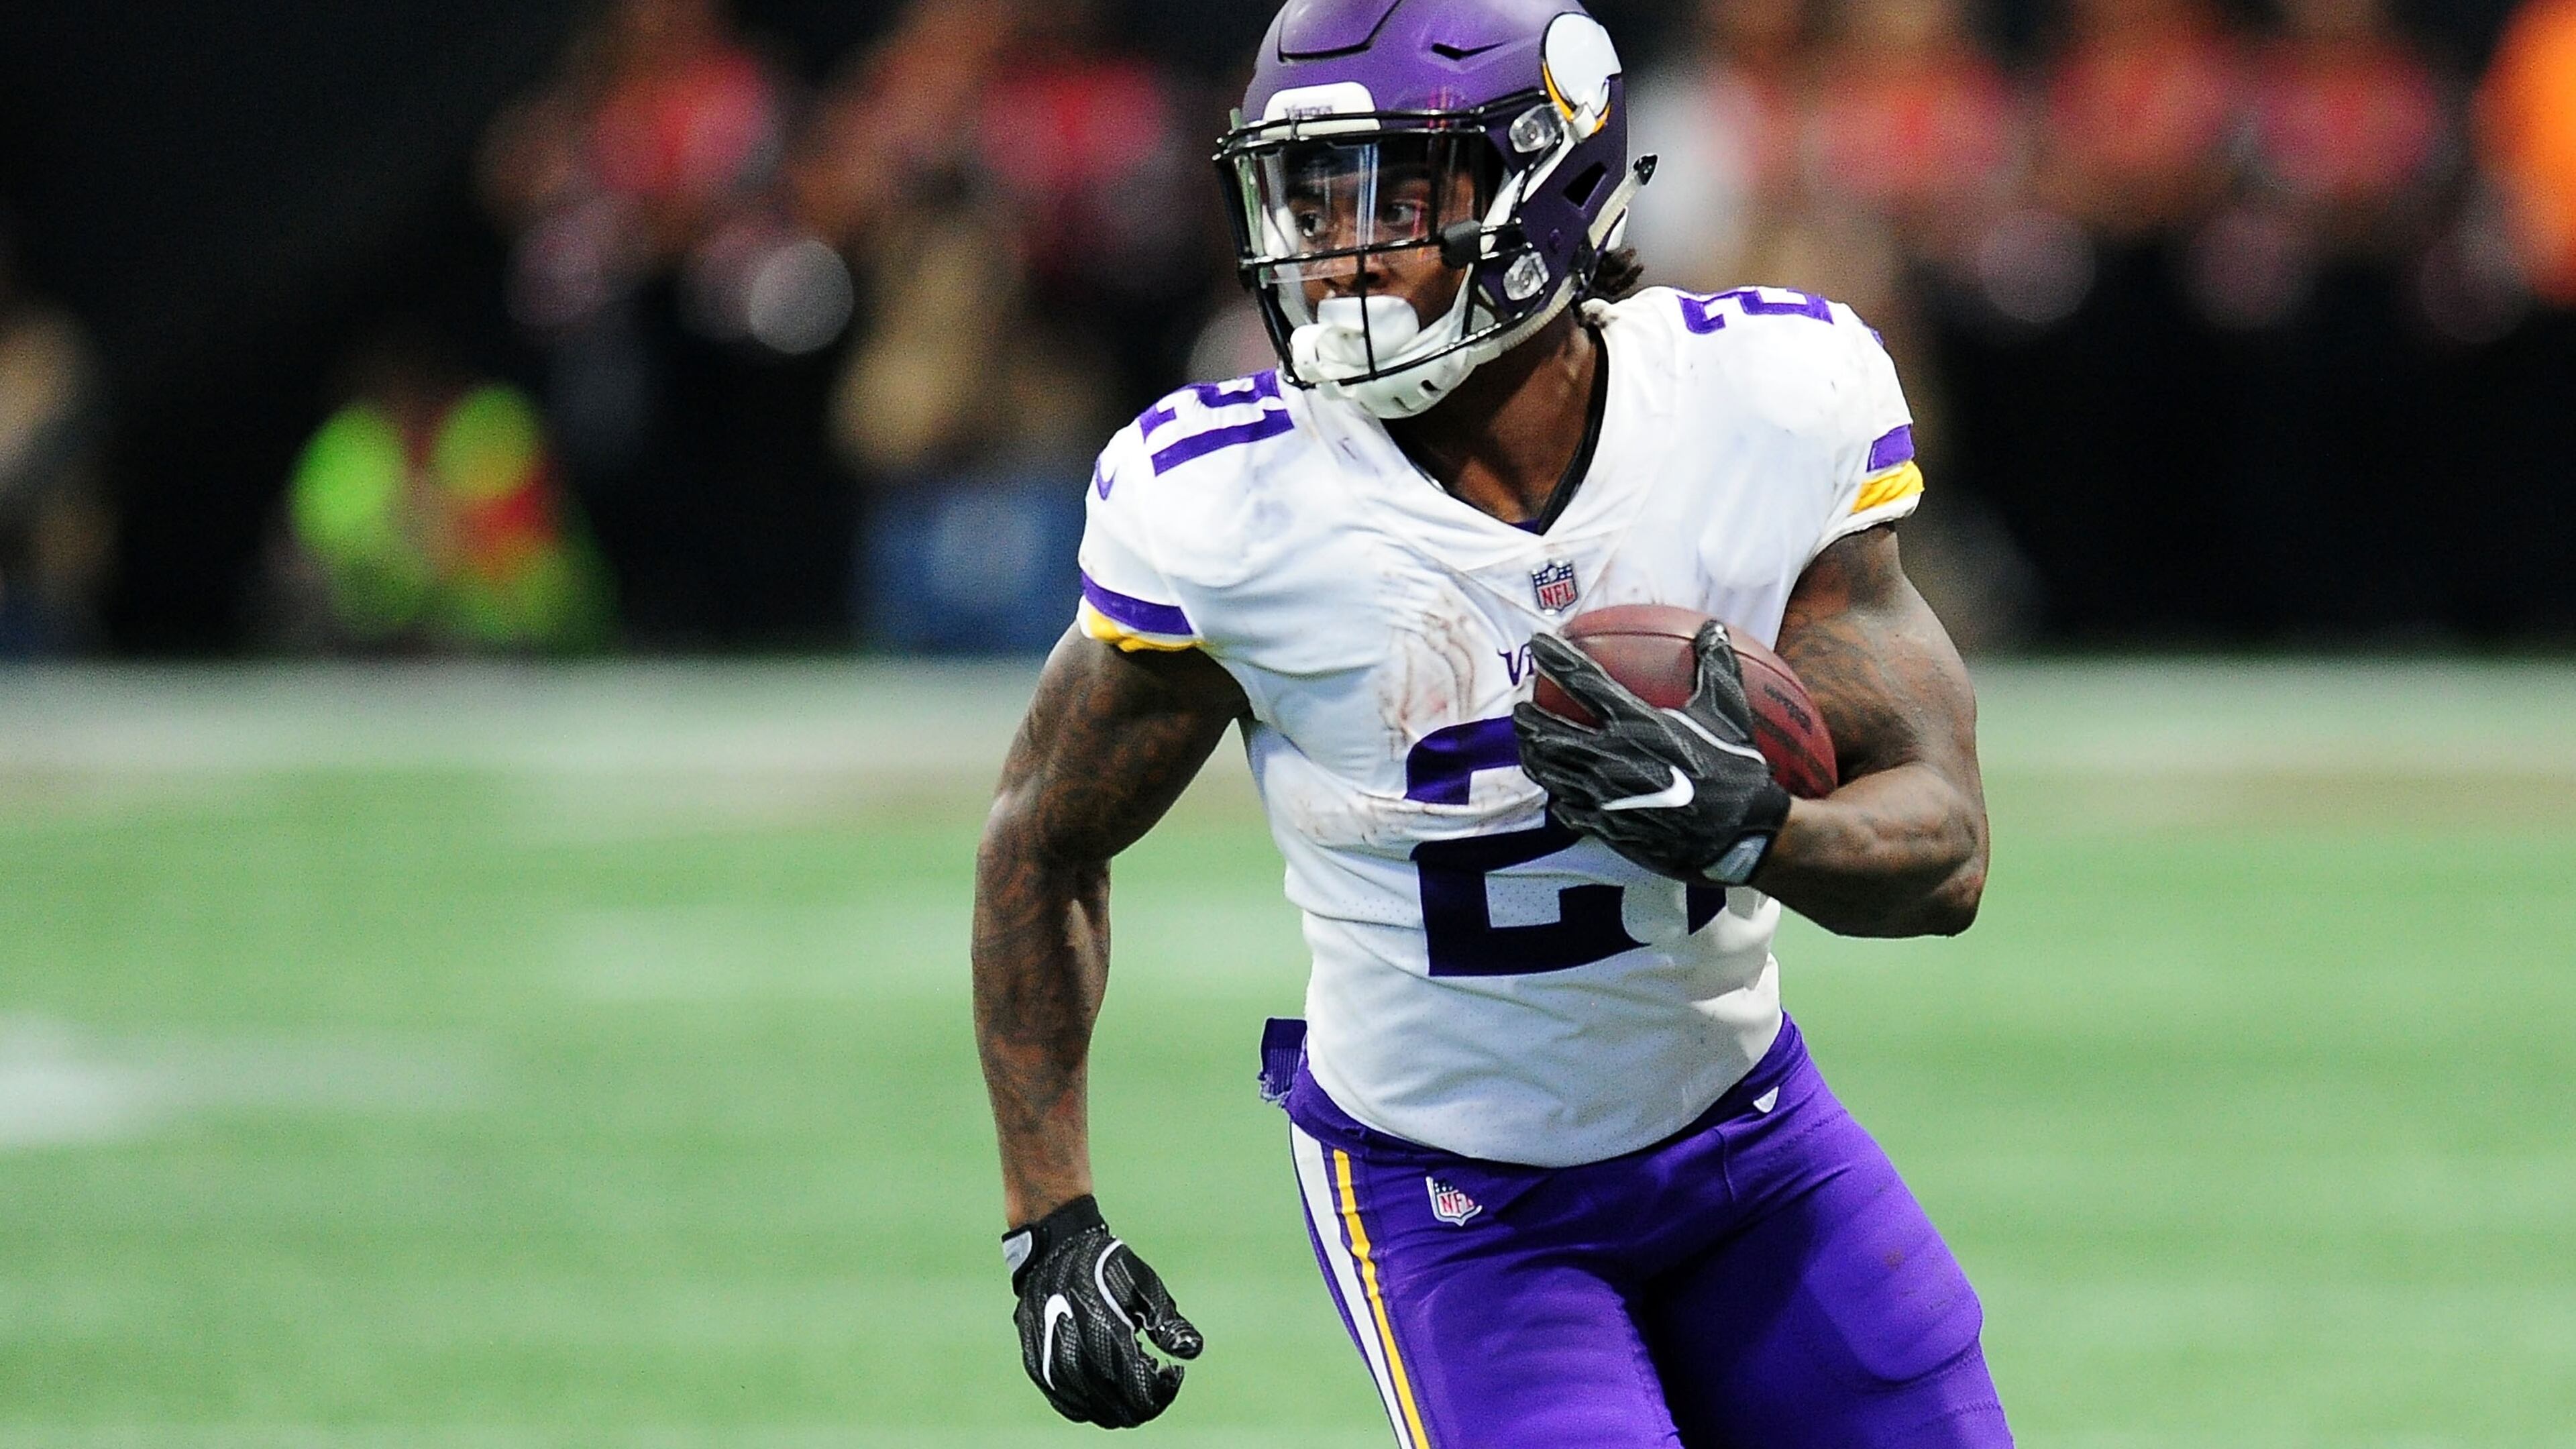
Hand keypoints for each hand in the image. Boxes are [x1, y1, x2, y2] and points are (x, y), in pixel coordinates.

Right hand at [1003, 1196, 1203, 1426]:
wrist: (1053, 1253)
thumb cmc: (1104, 1265)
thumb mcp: (1144, 1285)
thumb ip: (1168, 1322)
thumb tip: (1193, 1350)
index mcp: (1105, 1336)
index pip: (1143, 1394)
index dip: (1165, 1390)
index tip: (1172, 1372)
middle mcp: (1076, 1359)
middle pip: (1123, 1411)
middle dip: (1149, 1401)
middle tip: (1157, 1378)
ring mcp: (1053, 1369)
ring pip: (1098, 1414)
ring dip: (1123, 1405)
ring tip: (1133, 1377)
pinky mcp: (1039, 1372)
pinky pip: (1073, 1407)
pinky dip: (1096, 1405)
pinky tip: (1109, 1384)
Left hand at [1512, 622, 1791, 884]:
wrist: (1738, 835)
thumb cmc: (1735, 770)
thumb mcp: (1728, 712)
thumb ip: (1716, 667)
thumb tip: (1714, 628)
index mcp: (1637, 723)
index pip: (1583, 682)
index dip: (1556, 659)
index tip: (1537, 645)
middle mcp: (1611, 756)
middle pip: (1547, 732)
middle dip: (1527, 719)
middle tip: (1521, 708)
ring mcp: (1603, 795)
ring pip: (1550, 772)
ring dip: (1533, 756)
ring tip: (1528, 746)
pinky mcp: (1607, 826)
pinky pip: (1569, 810)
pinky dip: (1559, 798)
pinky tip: (1558, 795)